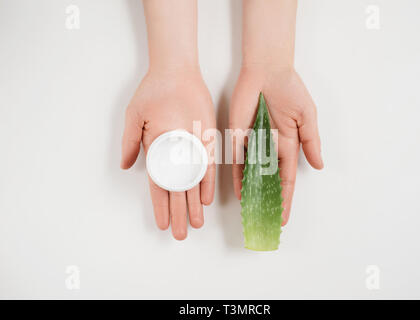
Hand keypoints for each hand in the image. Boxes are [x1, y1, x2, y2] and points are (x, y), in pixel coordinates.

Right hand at [121, 68, 215, 239]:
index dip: (159, 206)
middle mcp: (175, 156)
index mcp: (157, 153)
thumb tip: (126, 166)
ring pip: (193, 183)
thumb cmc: (152, 93)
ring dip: (194, 205)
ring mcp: (192, 150)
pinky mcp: (206, 141)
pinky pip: (208, 166)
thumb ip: (131, 142)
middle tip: (180, 234)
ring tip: (196, 225)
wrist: (176, 73)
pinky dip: (207, 183)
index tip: (160, 224)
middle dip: (178, 213)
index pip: (159, 186)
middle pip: (177, 191)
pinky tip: (206, 200)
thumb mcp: (134, 117)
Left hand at [230, 65, 322, 225]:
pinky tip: (241, 193)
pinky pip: (237, 162)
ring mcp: (253, 145)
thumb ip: (311, 142)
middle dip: (268, 203)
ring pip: (253, 177)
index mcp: (288, 145)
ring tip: (253, 215)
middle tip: (266, 222)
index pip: (286, 179)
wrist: (266, 71)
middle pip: (269, 183)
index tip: (283, 217)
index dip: (285, 199)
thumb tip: (319, 165)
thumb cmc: (289, 90)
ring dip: (253, 195)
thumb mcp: (307, 117)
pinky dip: (239, 178)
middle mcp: (270, 149)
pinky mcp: (238, 137)